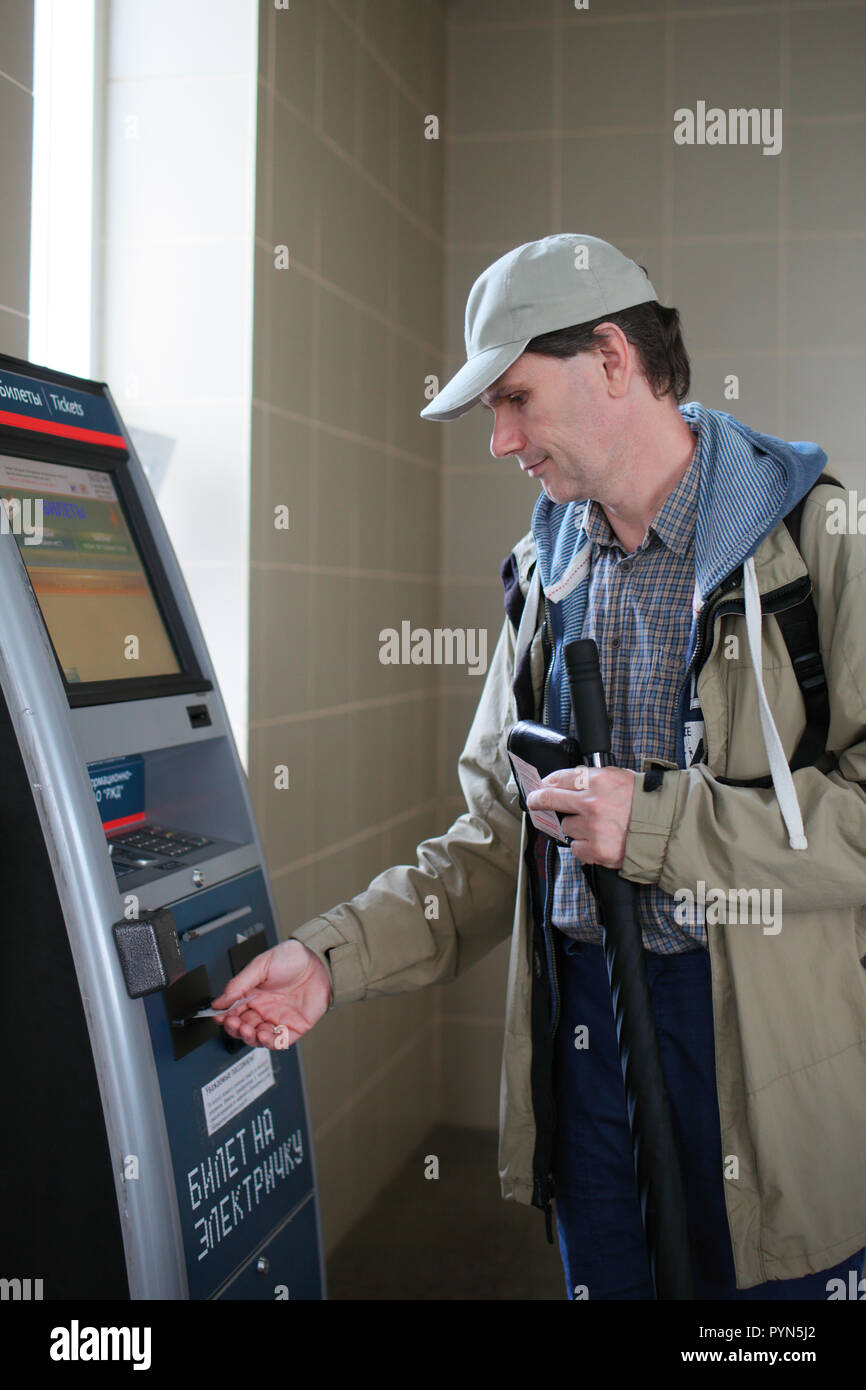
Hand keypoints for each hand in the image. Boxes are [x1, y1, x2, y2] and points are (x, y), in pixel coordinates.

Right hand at [210, 939, 330, 1050]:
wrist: (319, 961)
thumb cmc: (292, 958)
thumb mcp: (260, 965)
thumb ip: (239, 984)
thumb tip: (219, 1001)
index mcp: (253, 995)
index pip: (233, 1012)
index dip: (224, 1017)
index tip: (219, 1017)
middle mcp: (264, 1009)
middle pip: (242, 1028)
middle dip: (235, 1028)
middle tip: (233, 1023)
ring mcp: (278, 1019)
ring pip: (257, 1038)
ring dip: (249, 1037)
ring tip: (248, 1029)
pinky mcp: (293, 1028)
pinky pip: (278, 1042)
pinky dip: (269, 1043)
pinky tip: (263, 1035)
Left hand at [526, 765, 636, 868]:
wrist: (666, 828)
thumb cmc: (646, 802)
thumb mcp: (620, 778)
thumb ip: (594, 779)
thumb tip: (569, 782)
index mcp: (597, 781)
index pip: (559, 778)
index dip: (547, 782)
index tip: (543, 786)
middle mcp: (591, 803)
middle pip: (549, 799)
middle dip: (537, 800)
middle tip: (533, 802)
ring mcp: (592, 827)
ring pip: (566, 827)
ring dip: (576, 828)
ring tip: (596, 827)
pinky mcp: (595, 849)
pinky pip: (576, 849)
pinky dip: (584, 847)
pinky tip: (598, 842)